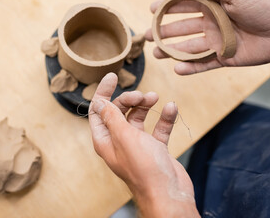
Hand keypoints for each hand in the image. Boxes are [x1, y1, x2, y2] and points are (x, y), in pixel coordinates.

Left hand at [89, 73, 199, 217]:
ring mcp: (137, 144)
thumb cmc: (145, 168)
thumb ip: (112, 117)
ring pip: (138, 117)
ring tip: (156, 98)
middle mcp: (119, 141)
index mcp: (105, 139)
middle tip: (143, 95)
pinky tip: (171, 108)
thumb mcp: (124, 137)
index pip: (98, 111)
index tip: (112, 76)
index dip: (103, 92)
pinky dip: (164, 117)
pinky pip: (157, 127)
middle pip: (119, 111)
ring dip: (146, 105)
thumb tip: (99, 102)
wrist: (169, 193)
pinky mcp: (154, 148)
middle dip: (129, 99)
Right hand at [145, 0, 269, 74]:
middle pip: (182, 29)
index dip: (167, 8)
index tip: (151, 10)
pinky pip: (203, 64)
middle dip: (163, 32)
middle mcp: (212, 24)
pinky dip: (190, 68)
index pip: (185, 6)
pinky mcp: (224, 58)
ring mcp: (217, 42)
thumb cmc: (265, 6)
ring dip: (171, 51)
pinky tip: (177, 69)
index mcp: (213, 6)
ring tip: (156, 53)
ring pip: (189, 48)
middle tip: (146, 36)